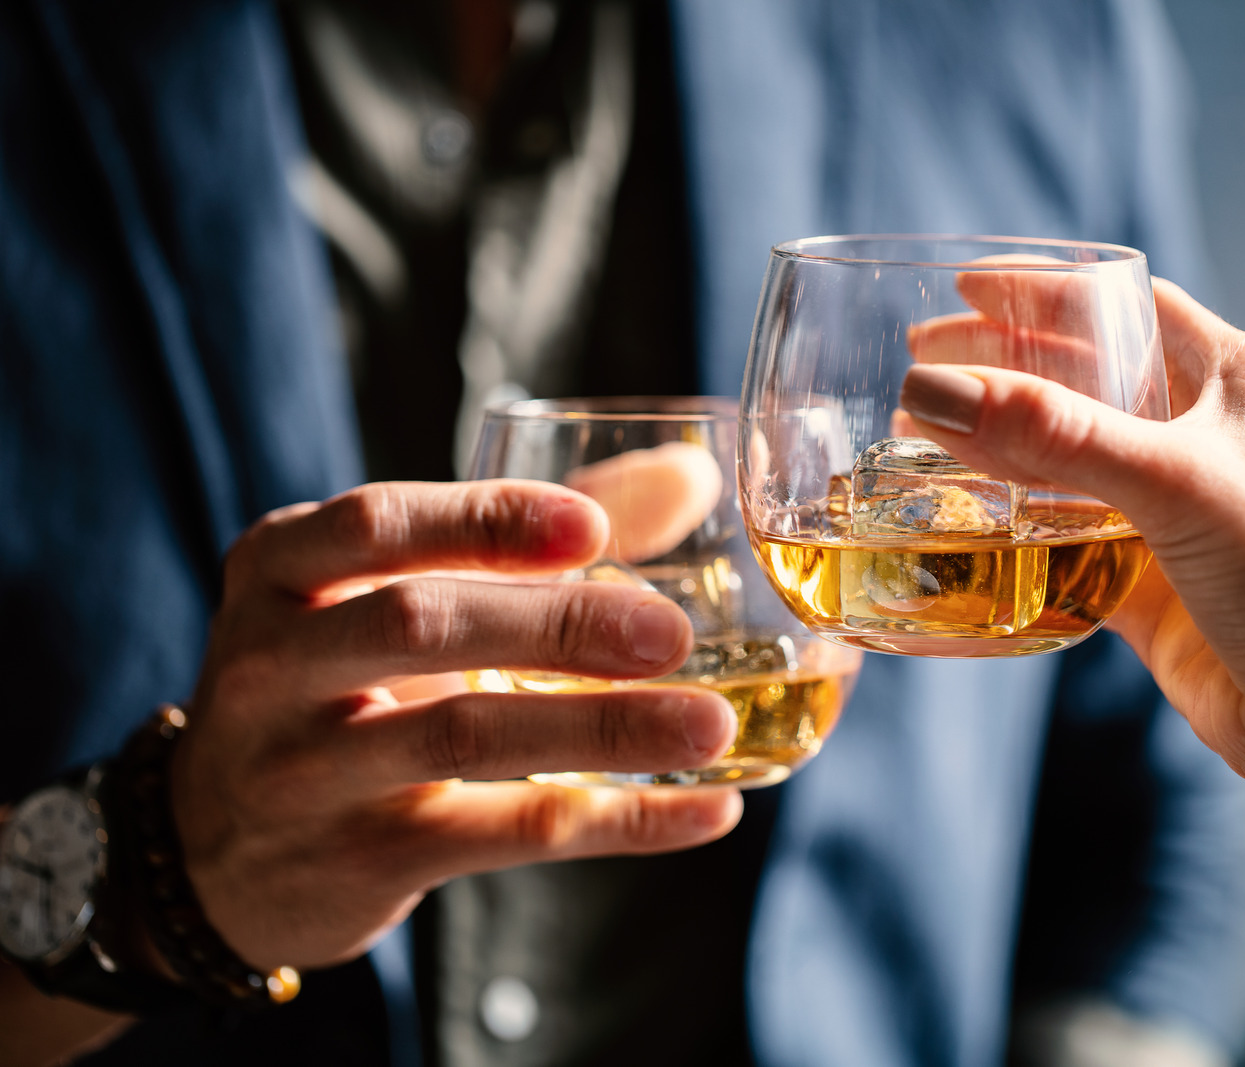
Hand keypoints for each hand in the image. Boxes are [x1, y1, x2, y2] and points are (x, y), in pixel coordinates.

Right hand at [169, 480, 741, 970]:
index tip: (591, 527)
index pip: (377, 525)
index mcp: (281, 568)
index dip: (486, 520)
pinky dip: (618, 821)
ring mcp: (306, 771)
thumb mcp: (387, 593)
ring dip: (603, 728)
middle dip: (555, 623)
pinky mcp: (358, 861)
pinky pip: (505, 834)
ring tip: (712, 723)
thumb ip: (526, 533)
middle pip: (419, 625)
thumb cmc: (336, 683)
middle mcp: (274, 663)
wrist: (216, 852)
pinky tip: (706, 809)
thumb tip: (690, 472)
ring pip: (465, 737)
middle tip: (671, 633)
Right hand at [899, 276, 1244, 998]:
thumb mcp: (1174, 484)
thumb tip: (932, 388)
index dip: (1045, 291)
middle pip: (1087, 378)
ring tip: (919, 436)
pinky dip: (1013, 526)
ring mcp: (1176, 511)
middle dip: (1005, 366)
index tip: (963, 286)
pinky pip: (1064, 537)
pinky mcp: (1149, 579)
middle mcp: (1208, 437)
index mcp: (1239, 382)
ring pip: (1068, 460)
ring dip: (1000, 447)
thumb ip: (1052, 434)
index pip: (1129, 306)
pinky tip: (960, 520)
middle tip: (921, 364)